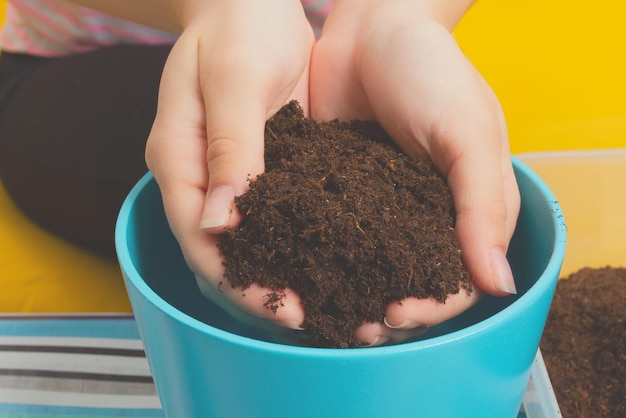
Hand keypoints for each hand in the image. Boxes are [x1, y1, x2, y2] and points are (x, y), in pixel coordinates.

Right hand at [145, 0, 313, 331]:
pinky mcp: (257, 166)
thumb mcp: (235, 80)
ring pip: (246, 239)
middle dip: (260, 289)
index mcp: (177, 157)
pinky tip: (327, 256)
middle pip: (220, 250)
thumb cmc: (239, 27)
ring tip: (324, 299)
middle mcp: (196, 175)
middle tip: (311, 317)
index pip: (198, 238)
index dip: (237, 280)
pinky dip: (293, 240)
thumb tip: (219, 224)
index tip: (282, 308)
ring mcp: (224, 173)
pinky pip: (270, 214)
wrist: (250, 1)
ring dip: (279, 272)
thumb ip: (230, 148)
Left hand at [310, 0, 519, 344]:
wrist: (373, 26)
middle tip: (353, 327)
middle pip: (407, 284)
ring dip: (345, 292)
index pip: (456, 282)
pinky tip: (293, 266)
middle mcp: (419, 216)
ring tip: (319, 308)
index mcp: (463, 209)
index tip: (395, 313)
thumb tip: (499, 283)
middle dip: (383, 312)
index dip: (431, 307)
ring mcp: (376, 207)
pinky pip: (326, 231)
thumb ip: (482, 203)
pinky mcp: (336, 189)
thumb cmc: (431, 71)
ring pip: (363, 267)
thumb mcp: (466, 130)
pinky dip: (313, 253)